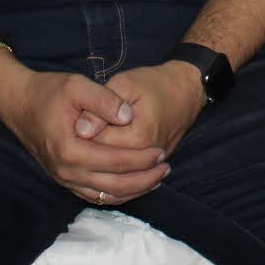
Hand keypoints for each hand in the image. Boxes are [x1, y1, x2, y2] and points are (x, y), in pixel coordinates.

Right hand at [0, 65, 168, 205]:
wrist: (18, 102)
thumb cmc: (47, 91)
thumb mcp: (77, 85)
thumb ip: (104, 100)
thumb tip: (129, 117)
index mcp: (69, 150)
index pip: (115, 162)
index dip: (141, 159)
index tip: (162, 151)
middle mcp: (65, 171)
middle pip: (113, 185)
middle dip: (144, 179)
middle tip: (165, 168)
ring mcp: (62, 178)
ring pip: (105, 195)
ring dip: (133, 190)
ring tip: (157, 178)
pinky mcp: (63, 179)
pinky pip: (94, 195)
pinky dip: (116, 193)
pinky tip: (134, 184)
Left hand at [78, 62, 205, 166]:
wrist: (186, 92)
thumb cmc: (154, 84)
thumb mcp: (124, 84)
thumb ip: (101, 106)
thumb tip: (79, 130)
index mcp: (137, 137)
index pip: (95, 145)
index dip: (81, 131)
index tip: (78, 115)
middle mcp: (145, 158)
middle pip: (102, 163)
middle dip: (87, 148)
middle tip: (83, 127)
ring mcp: (150, 166)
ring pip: (113, 175)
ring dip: (97, 163)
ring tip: (92, 140)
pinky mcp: (152, 169)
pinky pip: (125, 181)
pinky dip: (110, 177)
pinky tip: (101, 162)